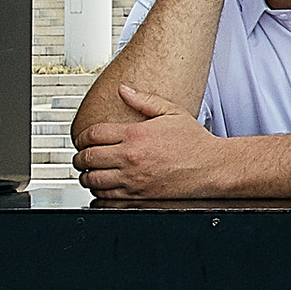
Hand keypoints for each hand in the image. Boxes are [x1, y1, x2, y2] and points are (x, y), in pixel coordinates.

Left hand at [76, 84, 228, 205]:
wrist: (211, 167)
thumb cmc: (194, 141)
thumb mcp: (171, 112)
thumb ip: (144, 100)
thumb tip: (124, 90)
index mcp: (135, 134)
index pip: (93, 135)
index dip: (81, 137)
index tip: (81, 140)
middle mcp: (130, 157)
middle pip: (87, 158)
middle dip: (79, 158)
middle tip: (81, 157)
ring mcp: (132, 179)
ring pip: (92, 181)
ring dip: (86, 177)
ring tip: (89, 173)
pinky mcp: (138, 197)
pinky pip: (106, 199)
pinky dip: (98, 195)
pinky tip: (102, 189)